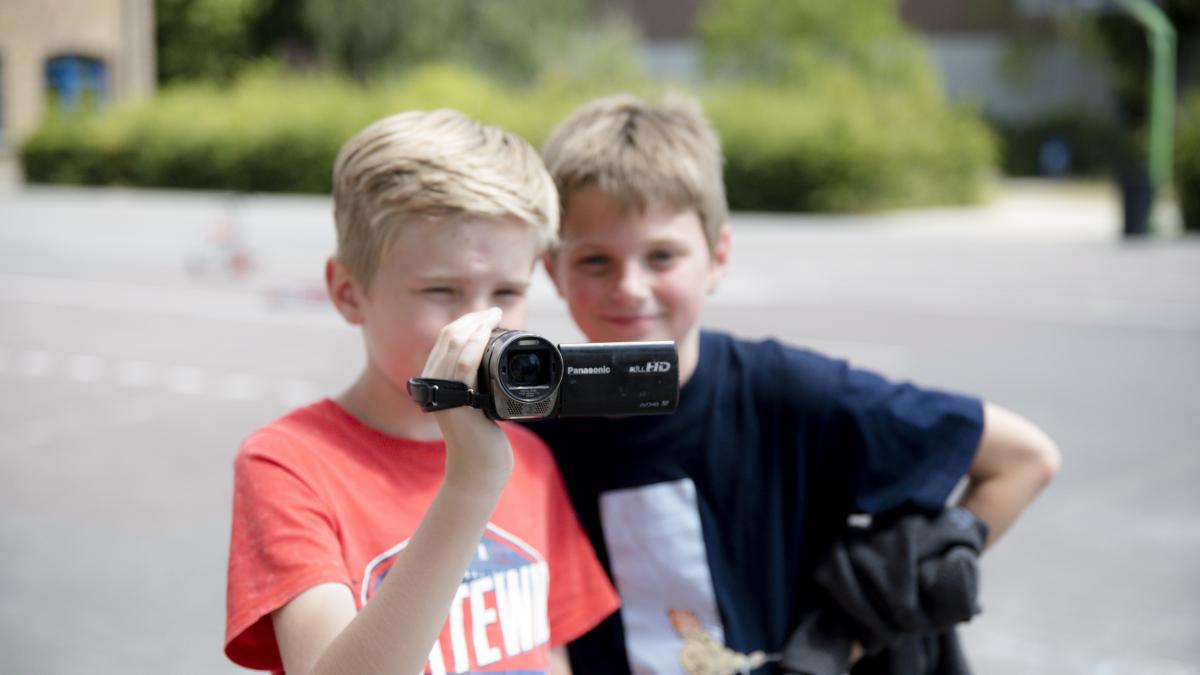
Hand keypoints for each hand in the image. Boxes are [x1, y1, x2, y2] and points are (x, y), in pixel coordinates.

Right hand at [421, 307, 512, 490]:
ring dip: (477, 324)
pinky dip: (476, 344)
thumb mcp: (477, 402)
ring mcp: (443, 391)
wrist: (479, 467)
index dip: (466, 321)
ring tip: (494, 316)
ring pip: (454, 345)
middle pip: (449, 337)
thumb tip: (492, 361)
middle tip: (494, 311)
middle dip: (473, 318)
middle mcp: (433, 383)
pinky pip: (463, 364)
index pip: (446, 340)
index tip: (487, 314)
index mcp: (435, 380)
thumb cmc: (482, 437)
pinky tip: (487, 332)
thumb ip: (475, 383)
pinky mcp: (456, 401)